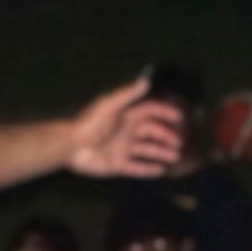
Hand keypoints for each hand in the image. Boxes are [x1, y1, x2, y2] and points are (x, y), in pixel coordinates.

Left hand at [66, 77, 183, 177]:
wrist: (71, 146)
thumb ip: (128, 93)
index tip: (180, 117)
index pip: (150, 111)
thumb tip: (146, 80)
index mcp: (126, 116)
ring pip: (147, 151)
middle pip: (152, 132)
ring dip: (162, 153)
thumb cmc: (90, 123)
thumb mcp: (109, 104)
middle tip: (179, 143)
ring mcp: (122, 149)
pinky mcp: (117, 165)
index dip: (165, 113)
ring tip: (175, 157)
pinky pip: (136, 168)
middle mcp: (126, 132)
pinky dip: (148, 170)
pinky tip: (161, 171)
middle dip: (167, 136)